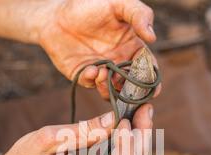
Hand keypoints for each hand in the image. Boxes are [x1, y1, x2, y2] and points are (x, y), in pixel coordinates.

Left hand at [38, 0, 159, 97]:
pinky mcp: (84, 75)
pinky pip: (92, 84)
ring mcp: (102, 71)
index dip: (151, 78)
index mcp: (133, 47)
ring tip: (105, 73)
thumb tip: (152, 37)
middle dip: (132, 90)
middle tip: (127, 86)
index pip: (148, 66)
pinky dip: (94, 80)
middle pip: (132, 84)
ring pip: (113, 89)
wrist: (57, 14)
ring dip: (112, 87)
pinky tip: (92, 70)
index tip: (153, 85)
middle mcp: (120, 62)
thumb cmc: (90, 6)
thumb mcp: (118, 3)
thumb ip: (139, 14)